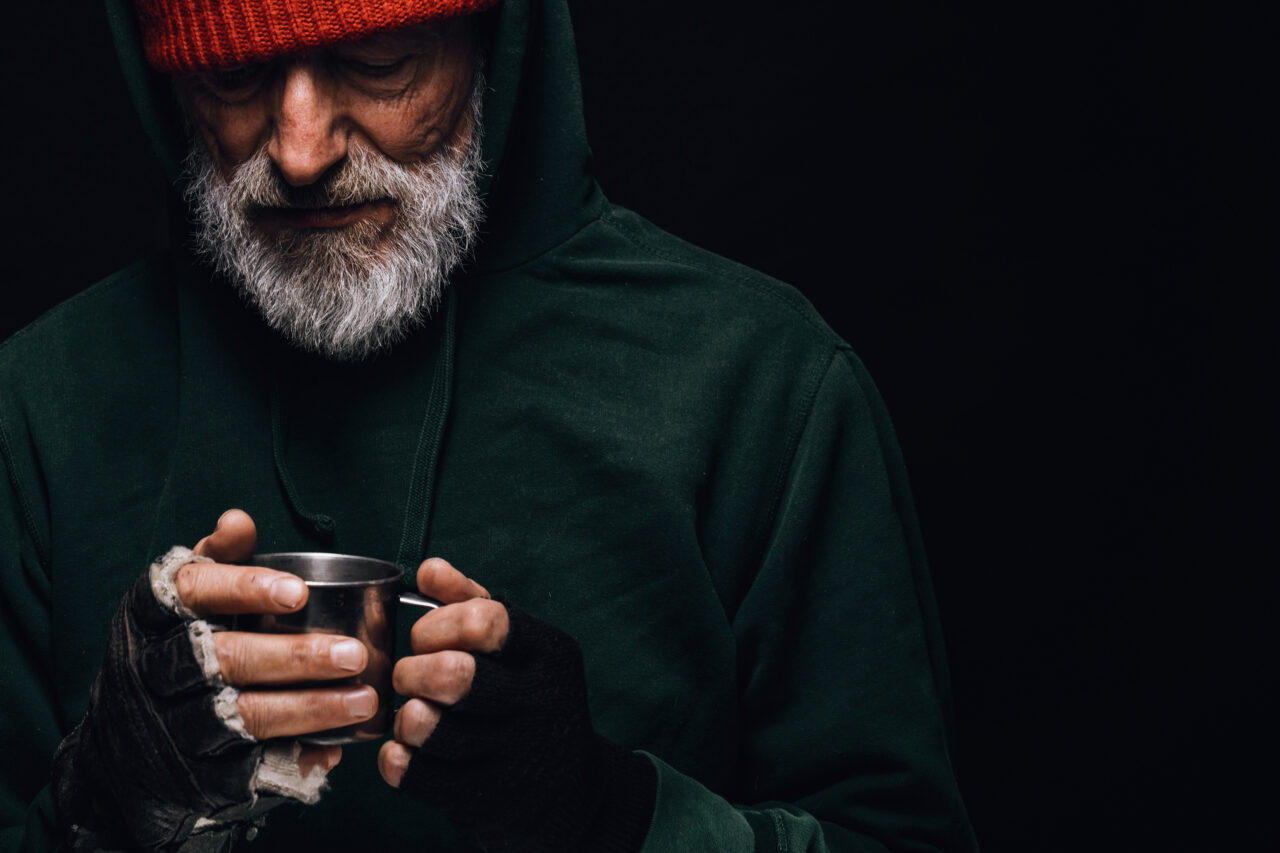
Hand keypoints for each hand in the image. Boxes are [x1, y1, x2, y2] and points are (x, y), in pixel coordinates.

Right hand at [51, 509, 374, 850]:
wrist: (120, 745)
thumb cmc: (171, 648)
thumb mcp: (180, 600)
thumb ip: (217, 559)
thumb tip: (238, 519)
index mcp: (150, 616)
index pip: (193, 592)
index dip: (244, 588)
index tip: (298, 592)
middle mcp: (155, 669)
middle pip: (228, 660)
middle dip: (296, 657)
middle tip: (353, 654)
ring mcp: (173, 725)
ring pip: (246, 715)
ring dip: (311, 709)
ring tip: (364, 698)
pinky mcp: (193, 771)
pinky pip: (250, 765)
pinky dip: (296, 756)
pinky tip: (335, 744)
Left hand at [378, 559, 656, 852]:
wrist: (570, 791)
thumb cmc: (533, 700)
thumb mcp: (522, 647)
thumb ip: (475, 601)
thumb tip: (430, 569)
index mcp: (549, 654)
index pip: (485, 621)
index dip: (438, 624)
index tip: (427, 637)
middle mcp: (539, 703)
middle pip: (453, 674)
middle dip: (413, 670)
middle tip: (411, 677)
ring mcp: (512, 754)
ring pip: (425, 725)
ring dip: (403, 715)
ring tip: (413, 713)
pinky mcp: (484, 799)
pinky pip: (412, 773)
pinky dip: (396, 758)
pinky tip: (408, 749)